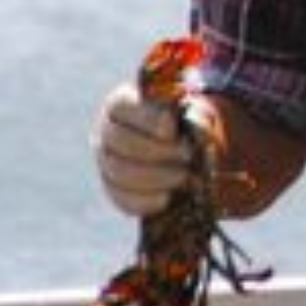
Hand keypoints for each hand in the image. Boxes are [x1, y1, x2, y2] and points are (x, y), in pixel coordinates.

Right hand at [92, 81, 200, 217]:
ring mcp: (105, 162)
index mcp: (121, 104)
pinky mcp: (113, 189)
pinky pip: (121, 199)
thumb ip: (196, 115)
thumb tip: (200, 132)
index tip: (173, 128)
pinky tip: (168, 197)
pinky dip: (145, 200)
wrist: (178, 144)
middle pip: (122, 142)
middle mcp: (106, 132)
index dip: (147, 118)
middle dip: (158, 150)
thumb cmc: (183, 119)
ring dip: (155, 176)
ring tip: (185, 176)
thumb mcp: (192, 109)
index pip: (123, 107)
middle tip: (188, 154)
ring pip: (120, 172)